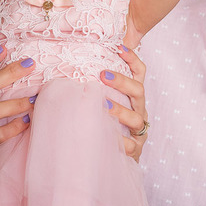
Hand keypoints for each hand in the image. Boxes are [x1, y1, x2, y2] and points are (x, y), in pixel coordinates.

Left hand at [101, 45, 147, 160]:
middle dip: (122, 82)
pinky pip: (130, 145)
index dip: (132, 59)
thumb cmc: (104, 124)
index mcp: (132, 97)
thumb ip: (92, 88)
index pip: (139, 73)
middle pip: (139, 91)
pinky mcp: (135, 149)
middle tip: (102, 75)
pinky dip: (120, 140)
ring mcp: (139, 130)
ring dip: (119, 110)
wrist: (112, 158)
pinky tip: (109, 136)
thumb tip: (66, 65)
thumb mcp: (100, 103)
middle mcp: (139, 110)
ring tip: (102, 105)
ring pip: (136, 118)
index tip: (119, 47)